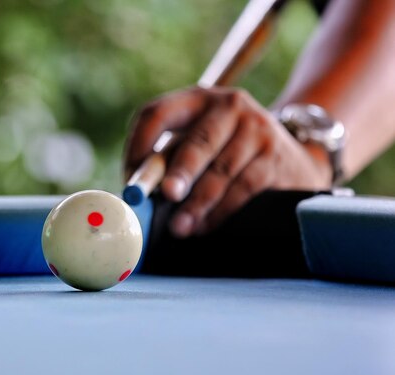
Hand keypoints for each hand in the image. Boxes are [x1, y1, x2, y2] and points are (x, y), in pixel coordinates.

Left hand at [124, 87, 331, 236]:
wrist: (291, 158)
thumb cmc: (226, 154)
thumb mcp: (195, 146)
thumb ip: (167, 161)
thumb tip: (136, 194)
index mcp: (196, 99)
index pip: (158, 113)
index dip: (139, 146)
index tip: (130, 179)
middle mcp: (229, 106)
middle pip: (198, 140)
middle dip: (180, 171)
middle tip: (168, 195)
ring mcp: (257, 129)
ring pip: (222, 169)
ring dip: (197, 203)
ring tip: (179, 227)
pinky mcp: (275, 157)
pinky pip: (243, 187)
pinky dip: (220, 211)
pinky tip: (203, 226)